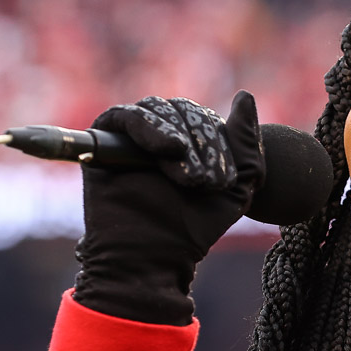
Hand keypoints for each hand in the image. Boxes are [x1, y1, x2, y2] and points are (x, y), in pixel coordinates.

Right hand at [73, 91, 264, 324]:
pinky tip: (171, 149)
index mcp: (187, 139)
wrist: (158, 254)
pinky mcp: (104, 139)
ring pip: (159, 109)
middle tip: (205, 183)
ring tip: (190, 178)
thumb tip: (245, 96)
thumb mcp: (237, 184)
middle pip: (183, 110)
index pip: (204, 117)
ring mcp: (130, 135)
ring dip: (181, 140)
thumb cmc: (197, 226)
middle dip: (202, 144)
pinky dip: (151, 128)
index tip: (225, 182)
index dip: (219, 143)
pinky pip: (127, 116)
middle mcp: (158, 133)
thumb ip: (246, 142)